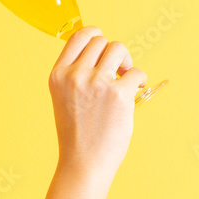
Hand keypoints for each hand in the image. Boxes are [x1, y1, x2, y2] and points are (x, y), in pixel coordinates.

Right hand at [47, 25, 146, 178]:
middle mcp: (75, 75)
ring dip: (127, 61)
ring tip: (127, 78)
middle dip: (114, 53)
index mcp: (58, 75)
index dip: (95, 35)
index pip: (78, 36)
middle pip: (102, 41)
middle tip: (118, 70)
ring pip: (119, 49)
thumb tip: (103, 51)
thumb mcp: (65, 98)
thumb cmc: (77, 134)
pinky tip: (135, 91)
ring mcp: (97, 83)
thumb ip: (76, 75)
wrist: (83, 164)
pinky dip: (140, 79)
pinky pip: (137, 72)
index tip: (104, 45)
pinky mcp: (118, 94)